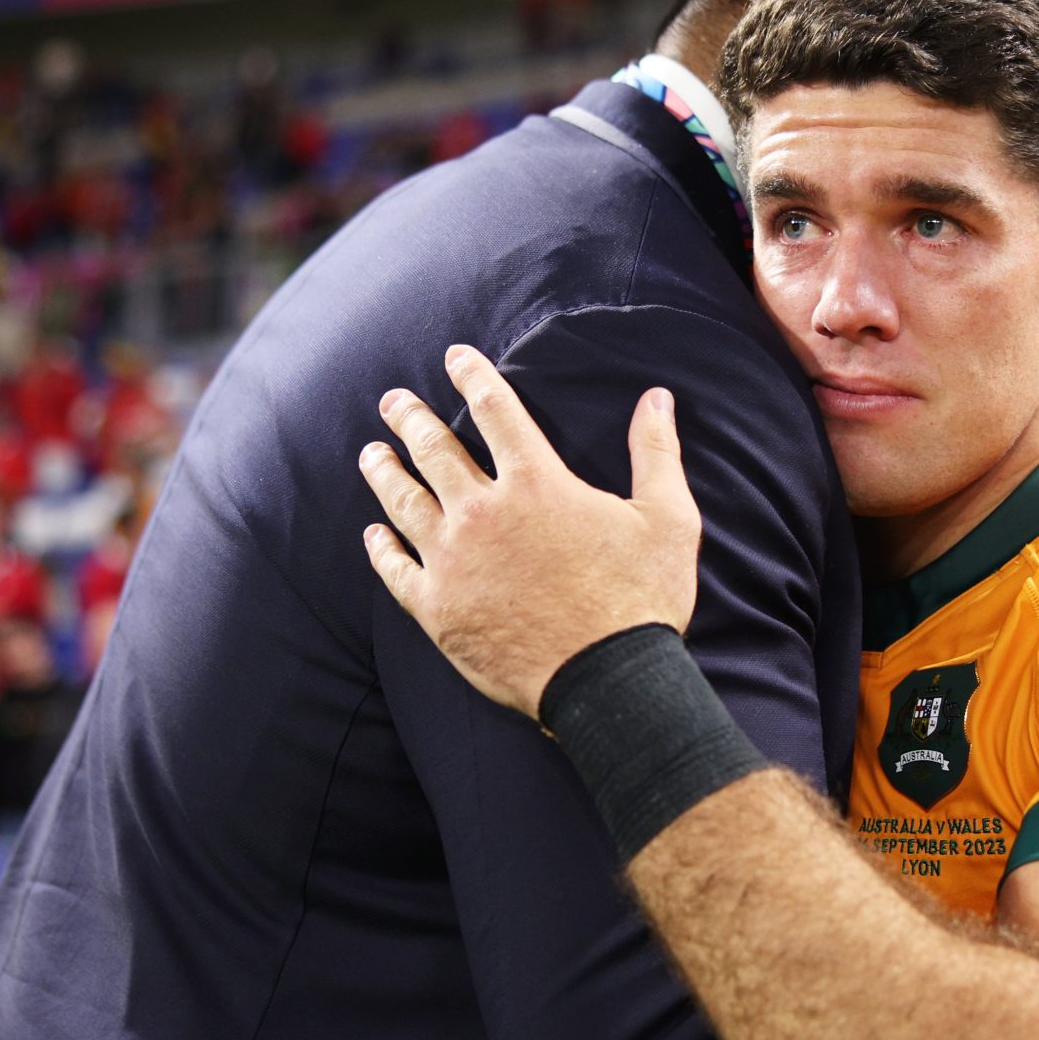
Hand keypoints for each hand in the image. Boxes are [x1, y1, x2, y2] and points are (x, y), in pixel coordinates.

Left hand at [360, 345, 701, 716]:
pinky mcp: (437, 608)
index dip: (473, 376)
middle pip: (435, 449)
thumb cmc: (641, 600)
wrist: (607, 682)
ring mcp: (452, 561)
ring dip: (384, 472)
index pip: (496, 409)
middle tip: (392, 401)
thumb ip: (656, 453)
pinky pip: (396, 569)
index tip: (455, 357)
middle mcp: (483, 513)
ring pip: (404, 502)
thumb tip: (657, 399)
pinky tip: (374, 533)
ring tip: (371, 453)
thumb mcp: (668, 519)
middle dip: (411, 418)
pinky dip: (382, 547)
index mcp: (537, 483)